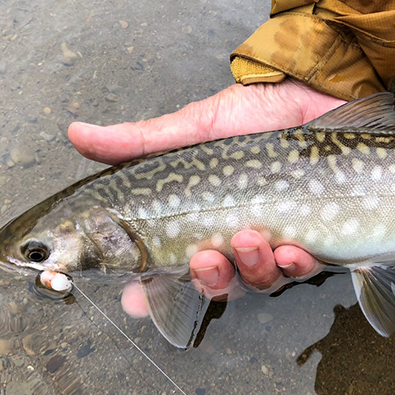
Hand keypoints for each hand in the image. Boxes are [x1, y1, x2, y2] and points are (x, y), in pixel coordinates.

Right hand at [68, 79, 344, 314]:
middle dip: (208, 280)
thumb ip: (141, 141)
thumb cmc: (257, 112)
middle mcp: (235, 237)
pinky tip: (294, 250)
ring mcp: (276, 241)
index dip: (149, 291)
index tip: (134, 300)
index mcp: (201, 219)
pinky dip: (295, 266)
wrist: (317, 94)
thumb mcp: (195, 126)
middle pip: (216, 284)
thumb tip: (76, 133)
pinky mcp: (316, 239)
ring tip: (253, 238)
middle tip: (206, 258)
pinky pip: (302, 271)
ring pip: (258, 282)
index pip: (168, 267)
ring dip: (253, 270)